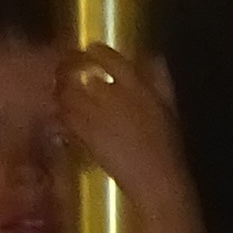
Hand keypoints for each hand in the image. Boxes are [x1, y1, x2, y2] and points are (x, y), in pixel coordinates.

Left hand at [56, 44, 194, 210]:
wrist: (156, 181)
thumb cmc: (166, 147)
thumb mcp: (170, 108)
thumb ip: (160, 80)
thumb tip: (152, 57)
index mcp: (136, 84)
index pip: (107, 56)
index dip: (94, 52)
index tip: (90, 52)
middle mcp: (112, 94)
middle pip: (78, 72)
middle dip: (69, 70)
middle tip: (66, 73)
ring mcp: (95, 114)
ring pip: (67, 93)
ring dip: (62, 93)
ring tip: (62, 96)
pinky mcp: (84, 134)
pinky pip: (64, 117)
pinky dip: (62, 116)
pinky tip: (65, 120)